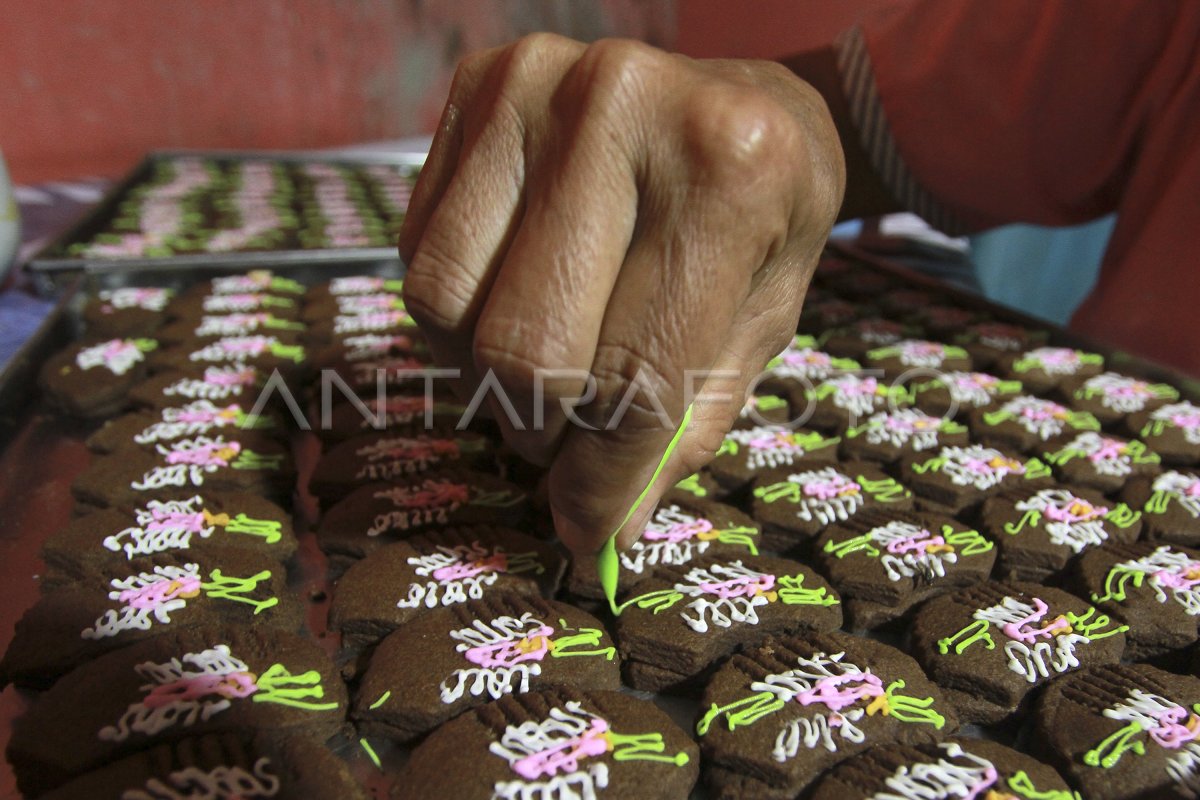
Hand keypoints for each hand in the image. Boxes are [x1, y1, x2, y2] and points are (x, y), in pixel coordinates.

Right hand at [399, 34, 843, 554]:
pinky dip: (460, 316)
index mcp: (727, 170)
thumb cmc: (763, 221)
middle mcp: (621, 105)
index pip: (638, 373)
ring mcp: (536, 84)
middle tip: (572, 433)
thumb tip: (600, 531)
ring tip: (548, 366)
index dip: (604, 480)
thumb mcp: (760, 321)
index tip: (586, 533)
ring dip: (491, 376)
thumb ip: (683, 425)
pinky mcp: (474, 86)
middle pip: (525, 349)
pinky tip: (514, 300)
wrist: (742, 100)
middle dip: (547, 429)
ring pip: (449, 308)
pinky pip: (419, 255)